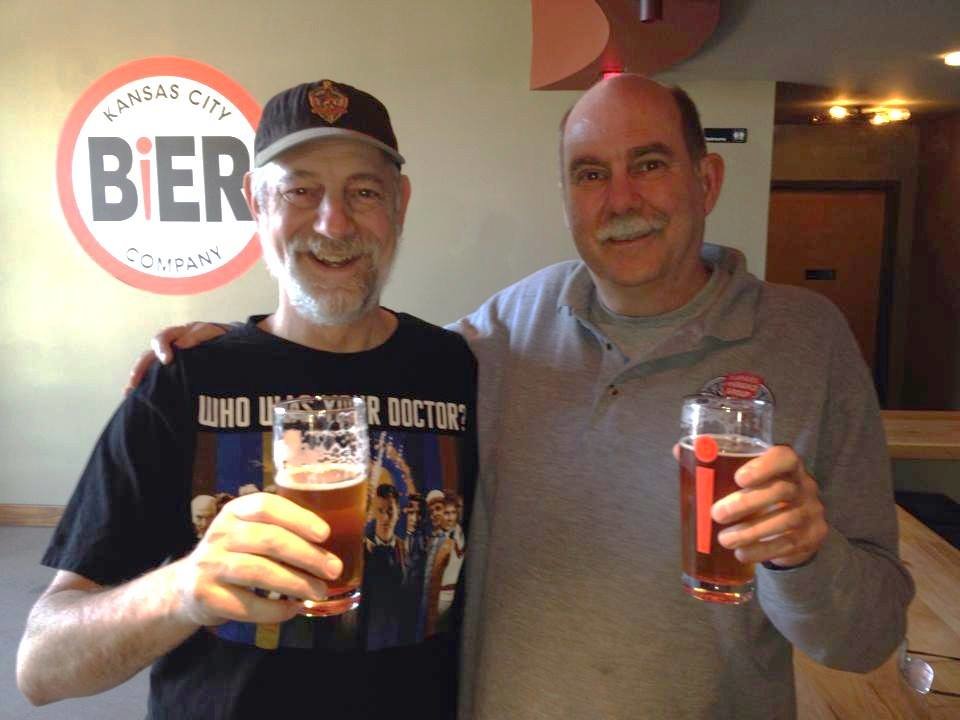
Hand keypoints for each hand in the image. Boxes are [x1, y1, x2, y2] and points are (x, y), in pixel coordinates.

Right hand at [123, 322, 228, 394]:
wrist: (219, 342)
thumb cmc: (212, 336)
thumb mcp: (207, 332)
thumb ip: (196, 336)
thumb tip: (181, 345)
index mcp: (174, 335)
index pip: (162, 339)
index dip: (161, 349)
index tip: (167, 361)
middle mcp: (164, 348)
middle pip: (147, 356)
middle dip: (140, 369)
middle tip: (135, 383)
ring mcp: (164, 360)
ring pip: (146, 368)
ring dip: (137, 379)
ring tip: (130, 392)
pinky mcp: (168, 372)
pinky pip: (153, 378)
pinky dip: (144, 387)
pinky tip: (134, 397)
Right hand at [173, 492, 343, 625]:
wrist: (188, 586)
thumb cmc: (234, 555)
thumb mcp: (250, 532)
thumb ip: (281, 531)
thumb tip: (329, 546)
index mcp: (235, 511)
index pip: (266, 506)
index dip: (298, 518)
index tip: (325, 534)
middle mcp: (220, 534)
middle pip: (268, 539)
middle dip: (306, 555)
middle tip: (333, 569)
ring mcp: (210, 565)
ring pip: (258, 571)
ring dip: (295, 582)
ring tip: (319, 591)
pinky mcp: (206, 595)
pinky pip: (246, 604)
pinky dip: (274, 609)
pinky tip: (293, 609)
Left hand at [710, 445, 827, 567]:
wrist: (792, 525)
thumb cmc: (759, 493)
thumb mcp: (743, 478)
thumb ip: (715, 464)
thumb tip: (678, 451)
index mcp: (787, 465)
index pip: (784, 457)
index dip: (763, 466)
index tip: (738, 478)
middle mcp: (804, 485)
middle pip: (781, 491)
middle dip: (746, 504)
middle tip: (716, 514)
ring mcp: (812, 511)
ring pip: (785, 521)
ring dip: (750, 532)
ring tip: (724, 539)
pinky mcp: (813, 536)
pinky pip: (789, 544)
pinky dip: (761, 551)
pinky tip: (741, 554)